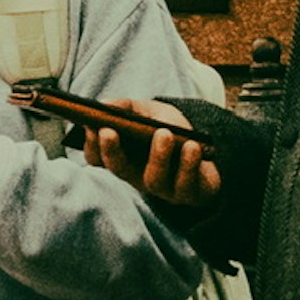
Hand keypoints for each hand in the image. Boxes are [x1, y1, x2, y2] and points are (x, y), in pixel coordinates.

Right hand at [81, 98, 222, 210]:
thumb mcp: (150, 112)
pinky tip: (191, 146)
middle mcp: (138, 176)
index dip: (92, 145)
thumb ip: (128, 106)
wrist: (207, 150)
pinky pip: (186, 185)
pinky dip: (188, 165)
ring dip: (158, 156)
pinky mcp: (189, 195)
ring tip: (163, 133)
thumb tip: (104, 104)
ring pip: (154, 180)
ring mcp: (162, 189)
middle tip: (108, 131)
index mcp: (123, 157)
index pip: (97, 158)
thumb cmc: (172, 130)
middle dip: (111, 151)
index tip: (92, 126)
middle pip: (119, 170)